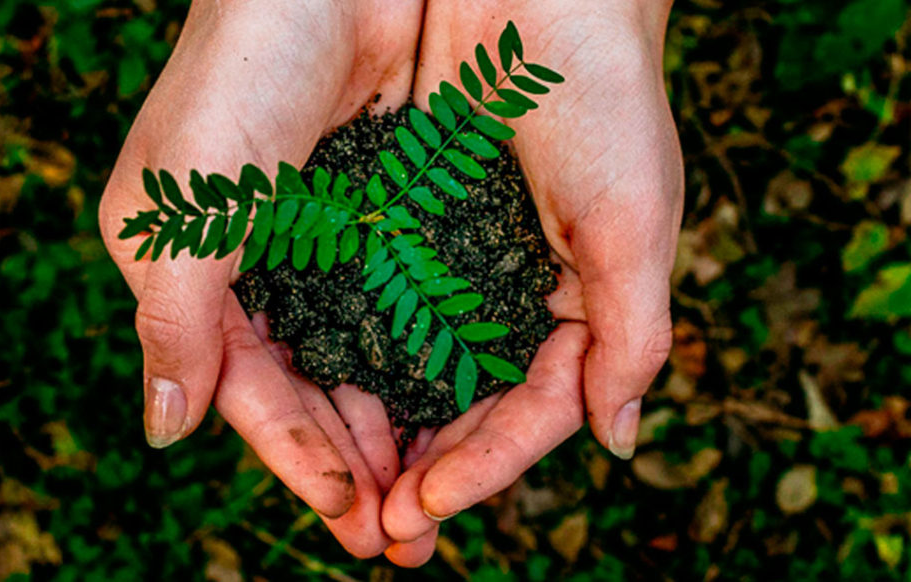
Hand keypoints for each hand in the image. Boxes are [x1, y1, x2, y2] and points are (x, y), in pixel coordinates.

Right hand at [98, 0, 422, 556]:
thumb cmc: (237, 73)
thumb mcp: (180, 203)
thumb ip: (175, 319)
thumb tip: (166, 432)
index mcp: (205, 277)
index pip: (252, 393)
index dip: (297, 460)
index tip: (348, 519)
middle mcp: (273, 271)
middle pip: (315, 394)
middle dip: (355, 468)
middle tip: (403, 541)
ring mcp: (337, 249)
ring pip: (368, 365)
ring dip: (398, 435)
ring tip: (436, 501)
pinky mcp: (396, 218)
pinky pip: (416, 312)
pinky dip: (433, 367)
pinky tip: (462, 413)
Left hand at [380, 0, 682, 565]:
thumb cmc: (604, 95)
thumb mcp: (633, 220)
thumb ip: (631, 335)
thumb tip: (617, 442)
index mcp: (578, 300)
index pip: (534, 407)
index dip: (487, 464)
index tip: (429, 507)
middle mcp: (514, 289)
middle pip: (469, 402)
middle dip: (428, 466)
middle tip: (381, 529)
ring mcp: (457, 258)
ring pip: (417, 365)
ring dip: (384, 428)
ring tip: (347, 487)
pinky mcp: (406, 220)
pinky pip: (375, 301)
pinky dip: (352, 352)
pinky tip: (320, 394)